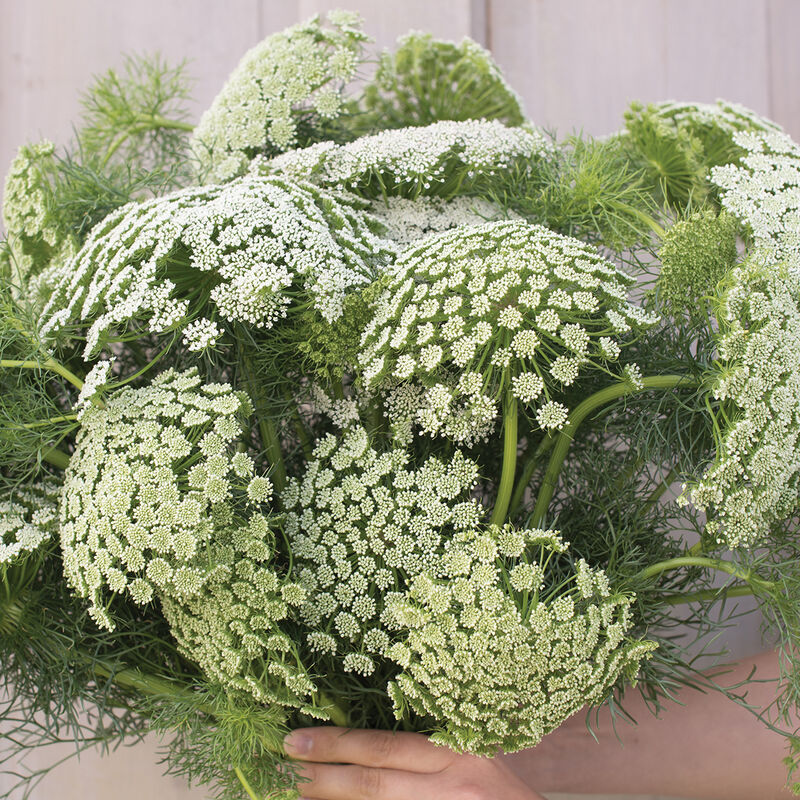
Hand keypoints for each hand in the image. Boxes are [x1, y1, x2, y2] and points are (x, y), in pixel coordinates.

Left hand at [283, 726, 545, 799]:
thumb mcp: (477, 759)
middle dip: (322, 774)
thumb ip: (434, 750)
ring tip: (293, 793)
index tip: (298, 738)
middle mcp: (451, 787)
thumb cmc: (505, 795)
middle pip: (373, 782)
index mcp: (459, 755)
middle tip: (281, 765)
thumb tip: (369, 745)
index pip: (386, 747)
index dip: (339, 743)